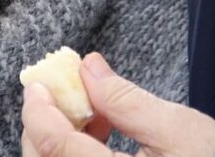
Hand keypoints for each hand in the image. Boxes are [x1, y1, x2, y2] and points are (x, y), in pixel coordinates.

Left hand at [21, 53, 214, 156]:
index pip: (55, 148)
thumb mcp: (176, 128)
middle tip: (63, 93)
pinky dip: (74, 154)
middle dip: (43, 127)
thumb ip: (125, 99)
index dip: (39, 110)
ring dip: (58, 141)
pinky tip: (100, 133)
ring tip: (93, 112)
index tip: (37, 81)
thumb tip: (86, 67)